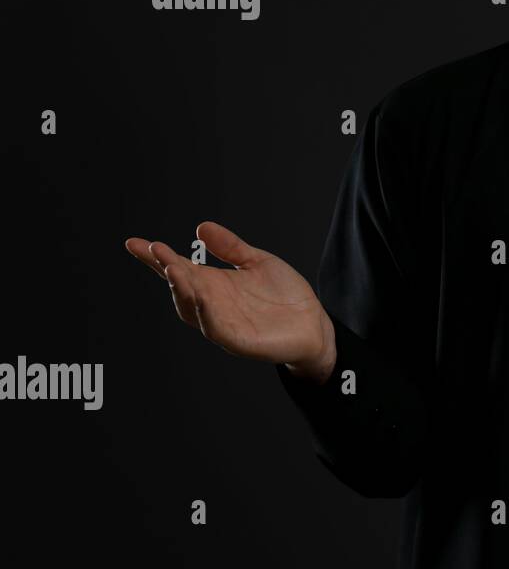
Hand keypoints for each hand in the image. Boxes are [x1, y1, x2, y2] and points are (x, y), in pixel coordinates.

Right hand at [125, 221, 336, 383]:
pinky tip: (201, 298)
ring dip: (181, 290)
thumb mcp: (257, 262)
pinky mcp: (239, 341)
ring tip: (174, 269)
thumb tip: (201, 227)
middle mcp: (212, 305)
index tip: (135, 243)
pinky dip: (206, 314)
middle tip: (157, 250)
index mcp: (214, 285)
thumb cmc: (283, 296)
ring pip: (193, 309)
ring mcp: (223, 324)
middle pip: (181, 287)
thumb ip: (231, 247)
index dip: (157, 258)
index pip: (180, 269)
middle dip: (168, 269)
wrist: (314, 325)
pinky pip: (217, 329)